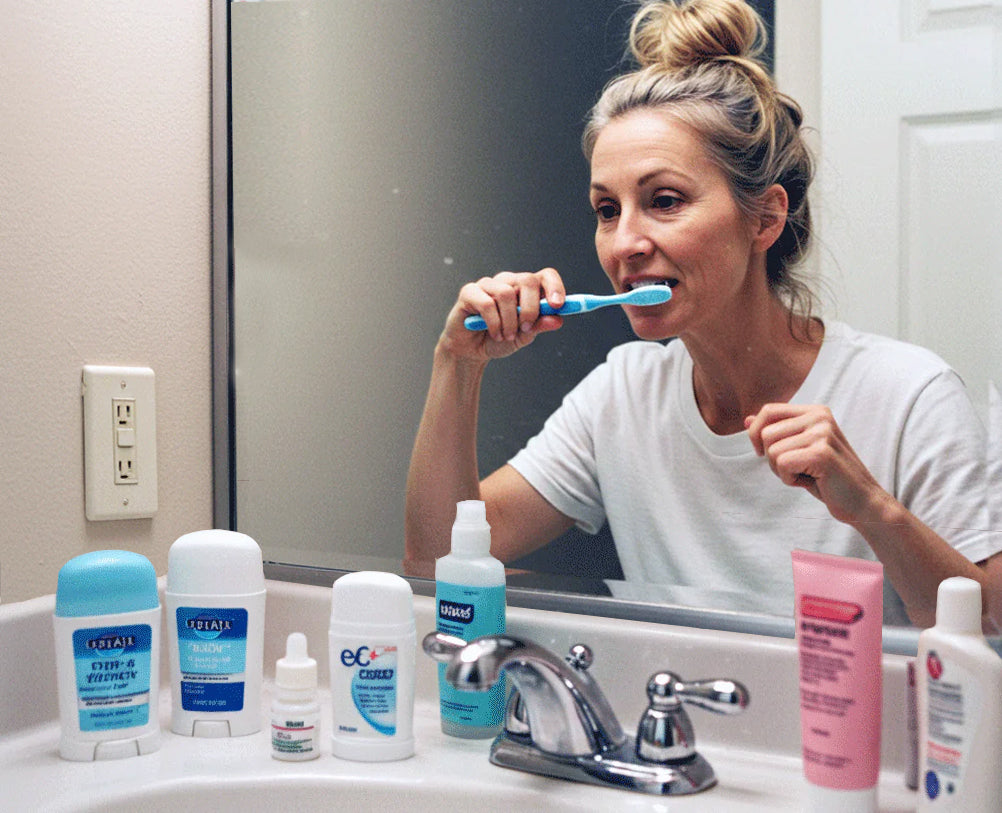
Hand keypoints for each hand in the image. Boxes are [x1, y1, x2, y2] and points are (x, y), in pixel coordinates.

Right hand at [439, 268, 565, 361]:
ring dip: (510, 321)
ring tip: (506, 336)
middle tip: (526, 328)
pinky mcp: (469, 292)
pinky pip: (486, 303)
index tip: (558, 306)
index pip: (545, 276)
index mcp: (525, 289)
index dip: (555, 287)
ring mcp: (488, 285)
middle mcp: (508, 281)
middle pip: (527, 280)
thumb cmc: (498, 339)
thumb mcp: (524, 336)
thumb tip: (558, 319)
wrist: (471, 351)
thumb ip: (539, 326)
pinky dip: (494, 323)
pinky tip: (494, 334)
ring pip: (507, 293)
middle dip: (531, 308)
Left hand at [744, 404, 887, 525]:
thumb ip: (776, 432)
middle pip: (765, 434)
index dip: (756, 434)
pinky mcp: (821, 453)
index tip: (763, 453)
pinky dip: (790, 479)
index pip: (768, 411)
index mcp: (816, 411)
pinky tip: (812, 482)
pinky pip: (782, 464)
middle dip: (772, 459)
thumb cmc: (828, 478)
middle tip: (798, 470)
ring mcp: (822, 433)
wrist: (863, 502)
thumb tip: (746, 419)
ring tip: (807, 475)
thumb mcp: (799, 450)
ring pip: (772, 451)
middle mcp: (819, 417)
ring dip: (782, 471)